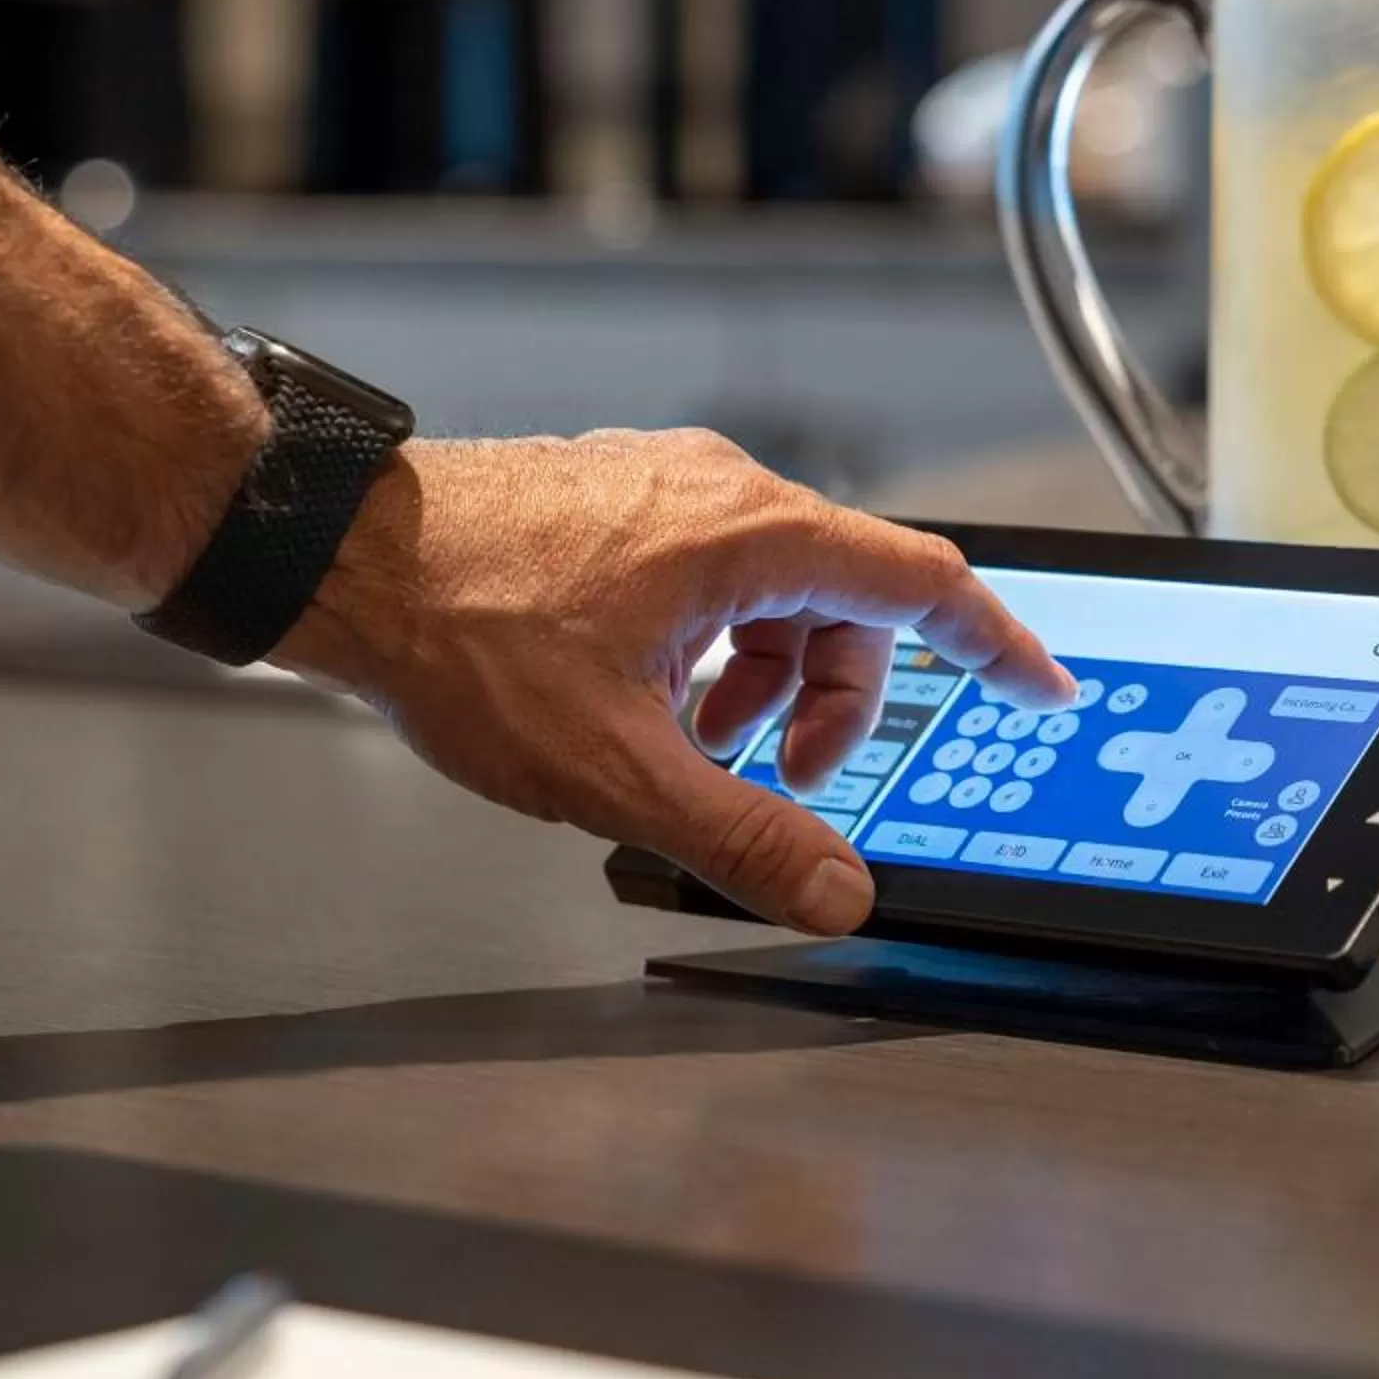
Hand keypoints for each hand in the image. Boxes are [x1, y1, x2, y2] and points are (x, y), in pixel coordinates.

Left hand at [279, 431, 1074, 936]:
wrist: (341, 557)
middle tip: (786, 782)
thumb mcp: (618, 767)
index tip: (1037, 687)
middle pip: (846, 601)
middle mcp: (717, 488)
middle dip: (835, 704)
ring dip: (762, 682)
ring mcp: (661, 485)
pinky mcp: (614, 499)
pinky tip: (644, 705)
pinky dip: (708, 648)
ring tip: (694, 750)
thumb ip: (743, 835)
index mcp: (750, 534)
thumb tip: (837, 892)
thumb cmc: (460, 630)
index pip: (924, 581)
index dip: (997, 643)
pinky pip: (708, 574)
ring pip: (771, 591)